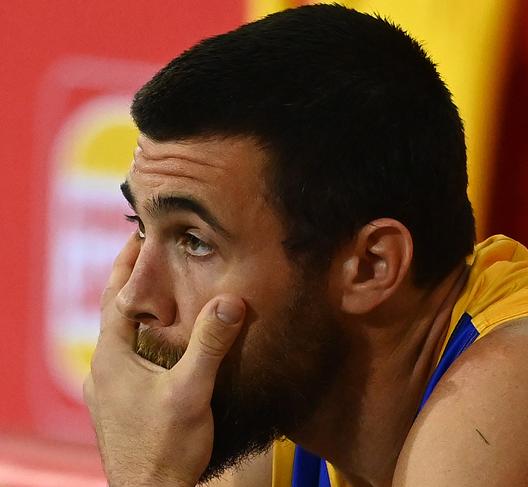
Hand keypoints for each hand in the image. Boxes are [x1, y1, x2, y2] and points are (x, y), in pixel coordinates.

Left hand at [84, 235, 244, 486]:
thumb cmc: (164, 448)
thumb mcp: (191, 392)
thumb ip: (210, 345)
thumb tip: (231, 301)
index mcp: (113, 357)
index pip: (117, 297)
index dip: (129, 264)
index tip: (142, 235)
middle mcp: (104, 368)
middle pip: (114, 311)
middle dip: (128, 278)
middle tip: (144, 249)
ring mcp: (107, 388)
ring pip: (119, 335)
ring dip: (135, 308)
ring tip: (156, 290)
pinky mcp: (117, 404)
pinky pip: (125, 357)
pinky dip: (138, 335)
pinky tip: (156, 343)